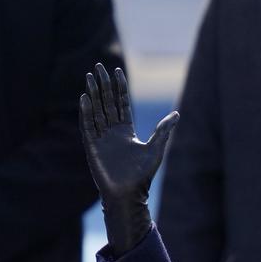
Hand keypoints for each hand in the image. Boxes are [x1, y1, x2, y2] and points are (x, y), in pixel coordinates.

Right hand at [79, 62, 178, 255]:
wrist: (128, 194)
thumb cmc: (142, 176)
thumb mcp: (155, 149)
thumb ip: (163, 131)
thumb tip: (176, 114)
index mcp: (126, 131)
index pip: (121, 103)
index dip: (119, 87)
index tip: (117, 70)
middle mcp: (112, 132)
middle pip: (106, 103)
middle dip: (102, 84)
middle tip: (98, 66)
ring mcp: (101, 139)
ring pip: (96, 110)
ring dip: (93, 93)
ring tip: (89, 76)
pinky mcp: (92, 147)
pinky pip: (87, 126)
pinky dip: (85, 112)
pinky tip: (84, 98)